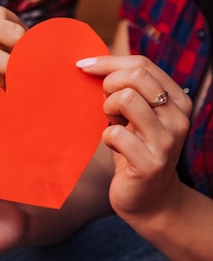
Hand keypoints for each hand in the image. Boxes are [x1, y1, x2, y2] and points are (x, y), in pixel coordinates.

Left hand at [76, 55, 192, 220]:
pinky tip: (112, 145)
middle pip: (136, 75)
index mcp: (176, 99)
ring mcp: (167, 140)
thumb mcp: (132, 116)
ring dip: (108, 108)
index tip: (82, 65)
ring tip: (110, 122)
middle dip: (108, 83)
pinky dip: (106, 137)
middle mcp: (178, 117)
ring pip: (128, 98)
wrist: (149, 199)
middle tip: (103, 104)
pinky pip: (115, 134)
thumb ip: (123, 91)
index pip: (143, 64)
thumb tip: (91, 63)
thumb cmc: (133, 149)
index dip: (108, 61)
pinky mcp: (150, 163)